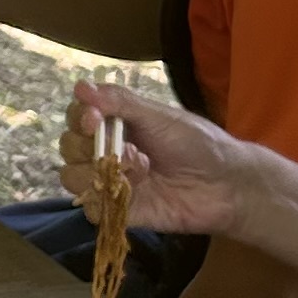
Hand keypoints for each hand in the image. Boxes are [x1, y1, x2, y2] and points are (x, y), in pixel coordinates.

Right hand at [69, 79, 275, 238]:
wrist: (227, 185)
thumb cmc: (199, 144)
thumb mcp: (160, 117)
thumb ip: (120, 103)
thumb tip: (81, 86)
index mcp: (118, 125)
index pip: (78, 117)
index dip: (79, 118)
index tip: (94, 118)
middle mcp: (110, 152)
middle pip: (70, 147)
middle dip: (83, 145)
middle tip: (116, 147)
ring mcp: (114, 183)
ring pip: (73, 178)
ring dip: (92, 172)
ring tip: (128, 170)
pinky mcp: (122, 211)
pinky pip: (92, 210)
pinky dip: (102, 200)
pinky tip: (130, 191)